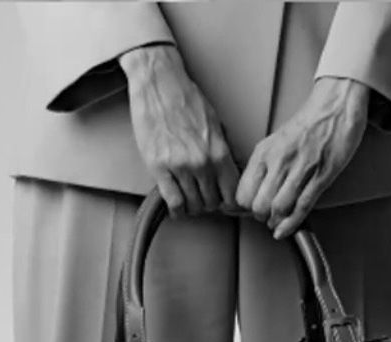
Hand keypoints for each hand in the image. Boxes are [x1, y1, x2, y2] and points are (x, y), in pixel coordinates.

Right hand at [119, 44, 240, 217]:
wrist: (159, 83)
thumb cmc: (186, 100)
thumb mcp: (215, 124)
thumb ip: (222, 151)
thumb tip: (229, 174)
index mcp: (219, 152)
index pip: (232, 193)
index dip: (229, 202)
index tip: (224, 203)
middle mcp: (202, 163)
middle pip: (212, 203)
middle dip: (210, 203)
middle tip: (204, 198)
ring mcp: (180, 167)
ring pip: (193, 205)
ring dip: (193, 206)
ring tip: (190, 199)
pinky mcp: (159, 168)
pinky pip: (173, 201)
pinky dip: (177, 208)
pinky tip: (177, 205)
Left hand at [235, 76, 369, 239]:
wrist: (335, 105)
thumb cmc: (309, 124)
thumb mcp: (275, 141)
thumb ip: (264, 166)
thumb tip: (254, 190)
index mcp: (264, 152)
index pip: (243, 193)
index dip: (246, 207)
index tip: (250, 210)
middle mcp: (278, 162)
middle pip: (258, 206)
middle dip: (262, 217)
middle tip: (267, 216)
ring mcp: (300, 170)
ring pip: (278, 209)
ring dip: (277, 221)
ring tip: (278, 220)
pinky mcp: (320, 177)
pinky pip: (301, 207)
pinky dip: (291, 224)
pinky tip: (284, 230)